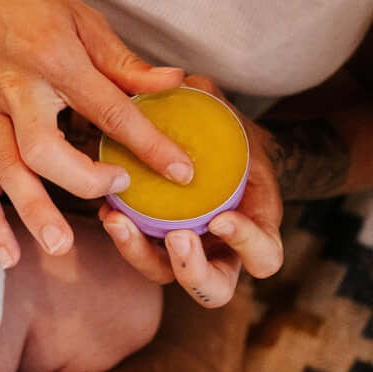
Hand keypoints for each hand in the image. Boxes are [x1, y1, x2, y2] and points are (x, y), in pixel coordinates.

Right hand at [0, 0, 193, 267]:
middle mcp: (17, 91)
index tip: (180, 171)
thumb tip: (172, 84)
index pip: (108, 109)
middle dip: (82, 181)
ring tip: (59, 246)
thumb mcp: (80, 17)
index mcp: (54, 59)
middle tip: (117, 193)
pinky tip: (7, 250)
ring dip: (31, 213)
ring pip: (5, 172)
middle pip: (44, 150)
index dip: (148, 144)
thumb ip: (123, 61)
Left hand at [99, 76, 283, 307]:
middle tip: (176, 238)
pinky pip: (138, 251)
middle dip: (194, 270)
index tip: (222, 218)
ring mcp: (187, 253)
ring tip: (118, 220)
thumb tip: (178, 82)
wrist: (209, 147)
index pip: (264, 256)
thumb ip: (211, 101)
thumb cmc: (226, 133)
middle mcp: (222, 251)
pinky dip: (123, 235)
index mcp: (256, 226)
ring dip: (140, 254)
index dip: (248, 245)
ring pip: (165, 275)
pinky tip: (108, 209)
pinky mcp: (154, 244)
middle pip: (214, 289)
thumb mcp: (227, 115)